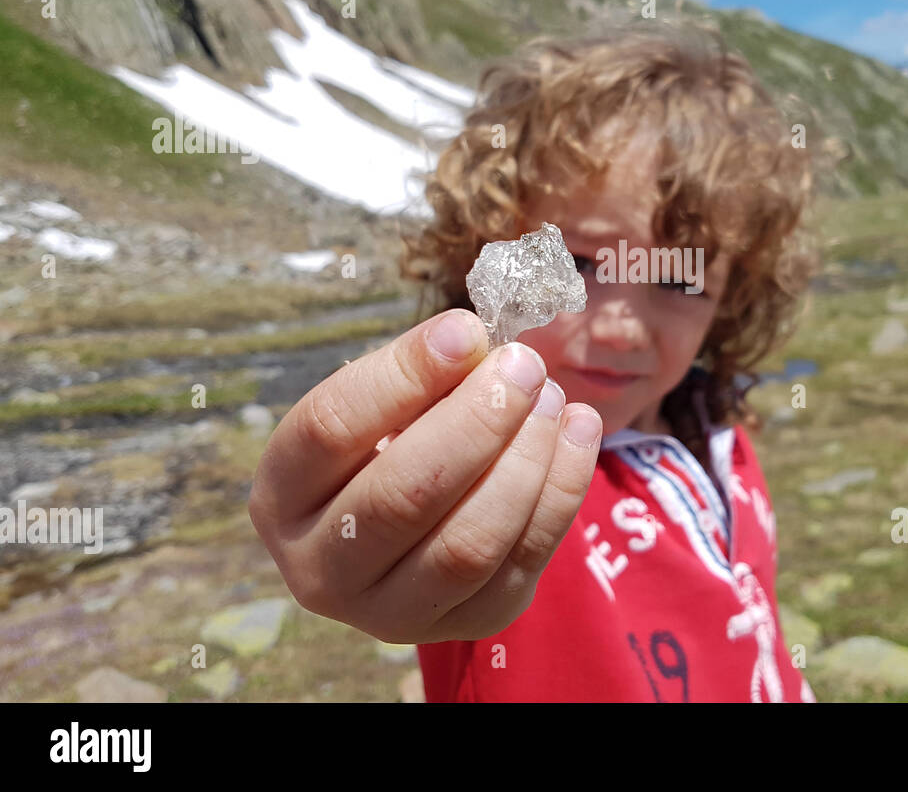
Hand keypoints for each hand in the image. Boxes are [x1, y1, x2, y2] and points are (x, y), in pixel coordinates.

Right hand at [248, 308, 602, 643]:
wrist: (410, 533)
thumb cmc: (391, 444)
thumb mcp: (385, 407)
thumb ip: (420, 376)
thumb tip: (476, 342)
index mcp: (282, 497)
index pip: (329, 430)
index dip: (402, 374)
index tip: (465, 329)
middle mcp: (320, 568)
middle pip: (401, 496)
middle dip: (477, 420)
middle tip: (523, 367)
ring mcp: (390, 613)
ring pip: (468, 543)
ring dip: (525, 459)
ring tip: (552, 398)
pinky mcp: (465, 624)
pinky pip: (523, 561)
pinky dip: (562, 489)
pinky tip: (578, 430)